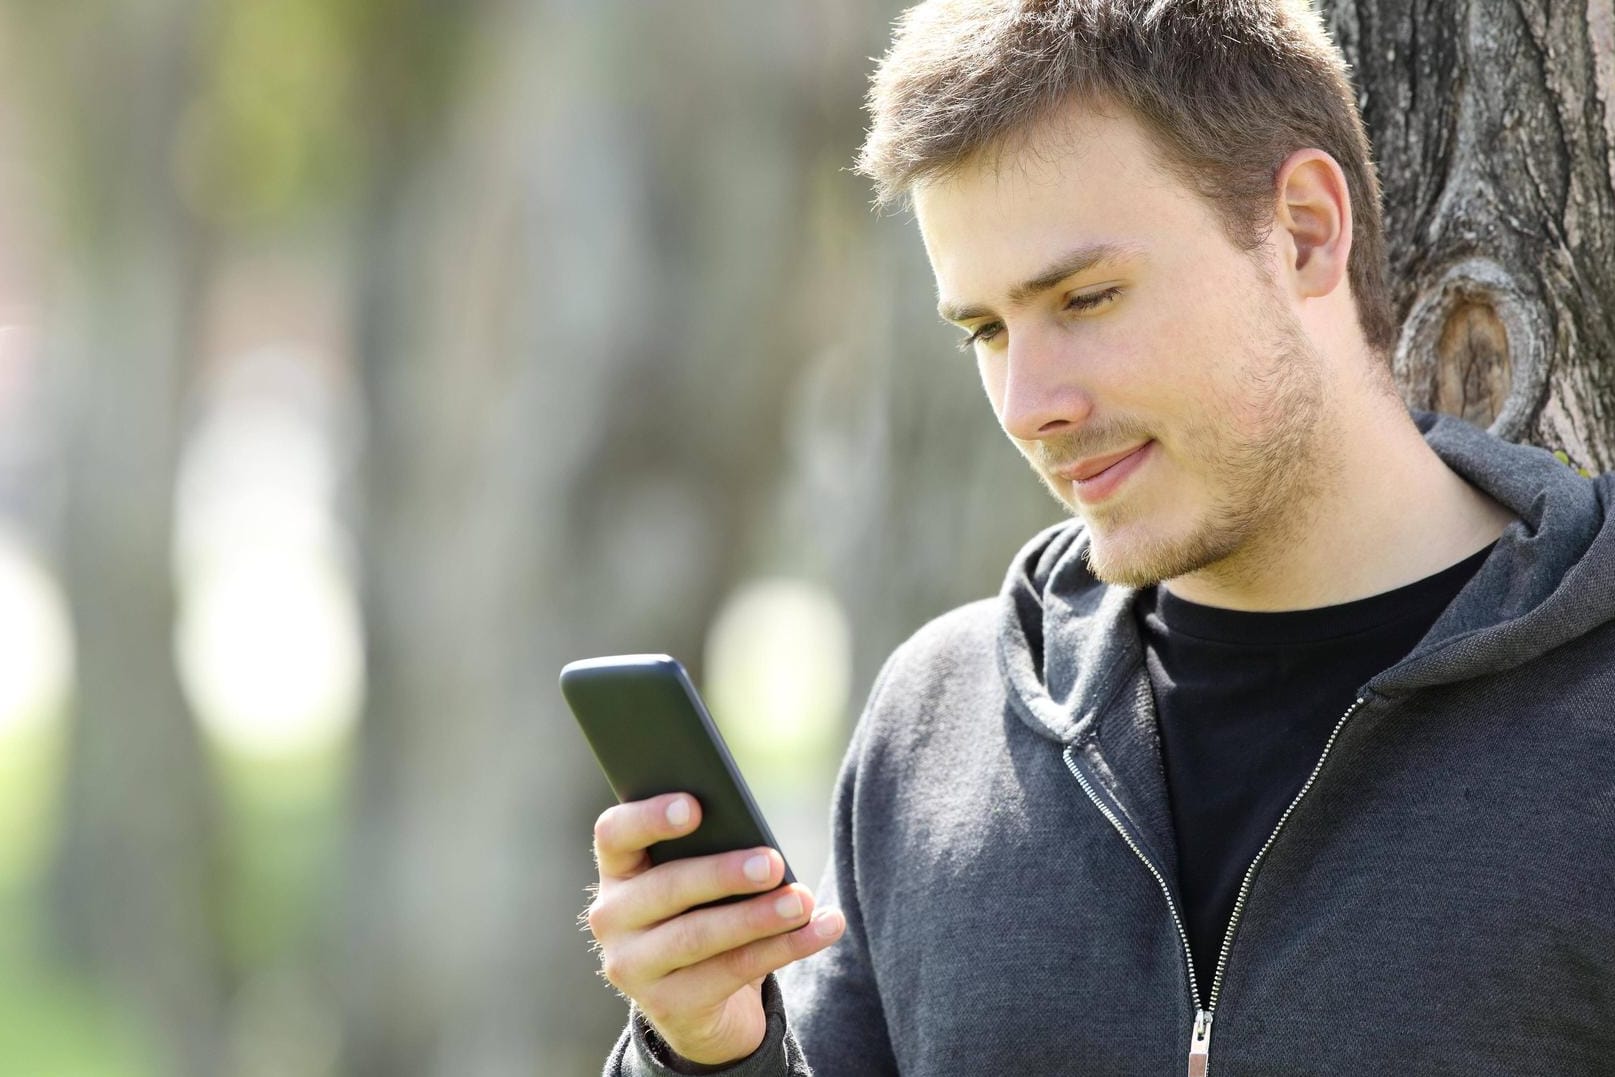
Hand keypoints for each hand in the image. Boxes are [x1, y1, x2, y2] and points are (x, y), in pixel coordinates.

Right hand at [586, 792, 845, 1066]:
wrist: (701, 1007)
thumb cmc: (704, 916)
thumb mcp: (700, 884)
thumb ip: (713, 854)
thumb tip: (762, 847)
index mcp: (619, 871)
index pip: (614, 834)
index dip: (649, 817)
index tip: (694, 806)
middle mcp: (612, 918)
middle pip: (666, 888)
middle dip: (723, 873)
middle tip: (773, 863)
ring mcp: (632, 967)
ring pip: (698, 935)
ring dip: (758, 917)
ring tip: (802, 902)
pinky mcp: (668, 1006)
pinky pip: (732, 971)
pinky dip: (784, 947)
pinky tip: (821, 929)